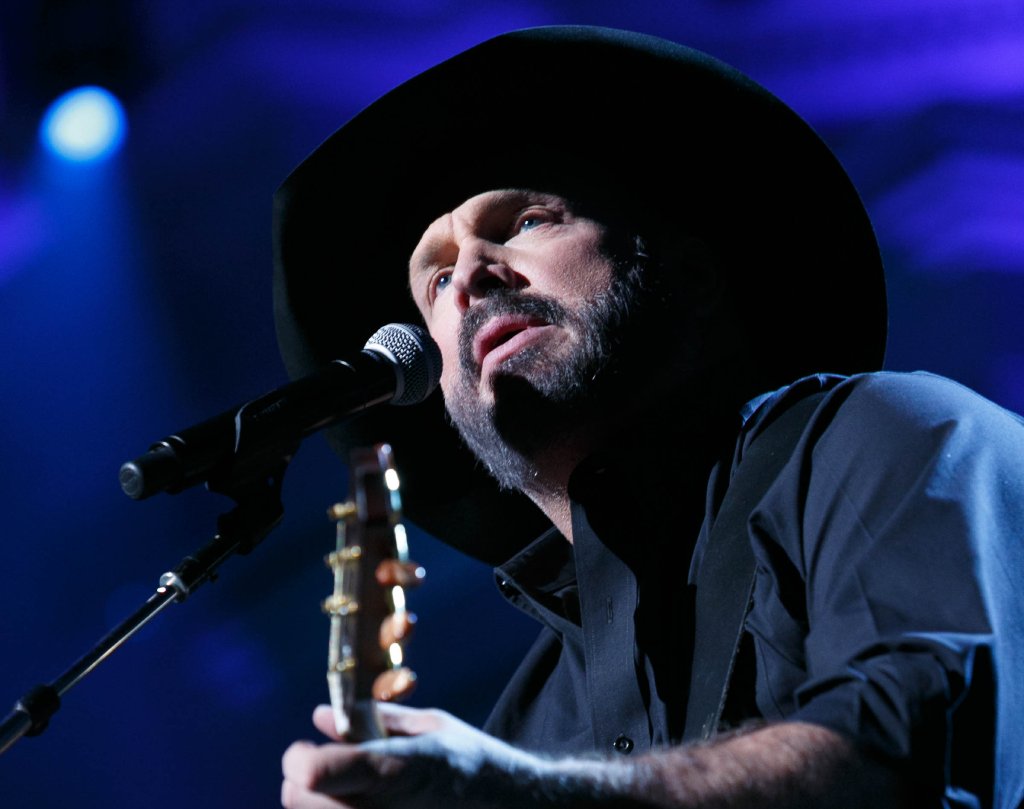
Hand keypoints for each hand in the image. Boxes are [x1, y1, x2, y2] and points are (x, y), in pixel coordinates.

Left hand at [281, 703, 551, 808]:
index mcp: (393, 767)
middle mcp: (382, 808)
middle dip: (299, 782)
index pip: (314, 770)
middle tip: (323, 770)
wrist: (513, 806)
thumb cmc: (474, 761)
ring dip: (316, 802)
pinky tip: (359, 803)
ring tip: (346, 789)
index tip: (307, 749)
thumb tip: (321, 715)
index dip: (298, 758)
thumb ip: (372, 723)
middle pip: (297, 799)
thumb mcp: (430, 726)